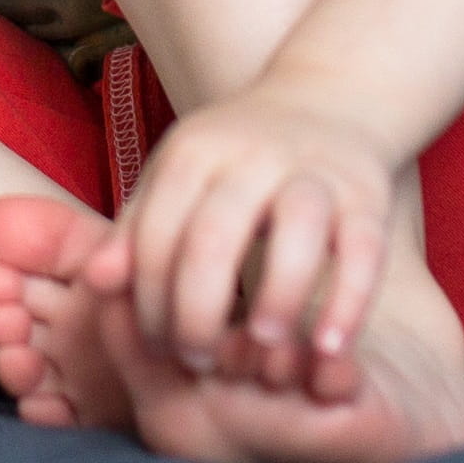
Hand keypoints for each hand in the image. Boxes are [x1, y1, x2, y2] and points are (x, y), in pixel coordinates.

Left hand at [108, 78, 407, 399]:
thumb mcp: (177, 178)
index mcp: (194, 150)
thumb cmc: (236, 160)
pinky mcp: (368, 193)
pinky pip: (363, 249)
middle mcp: (252, 154)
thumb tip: (95, 283)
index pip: (157, 229)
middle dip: (198, 308)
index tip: (154, 348)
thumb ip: (137, 231)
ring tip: (263, 353)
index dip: (149, 296)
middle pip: (215, 232)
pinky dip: (348, 300)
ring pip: (296, 230)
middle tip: (199, 362)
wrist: (330, 100)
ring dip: (276, 296)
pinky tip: (328, 348)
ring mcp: (314, 171)